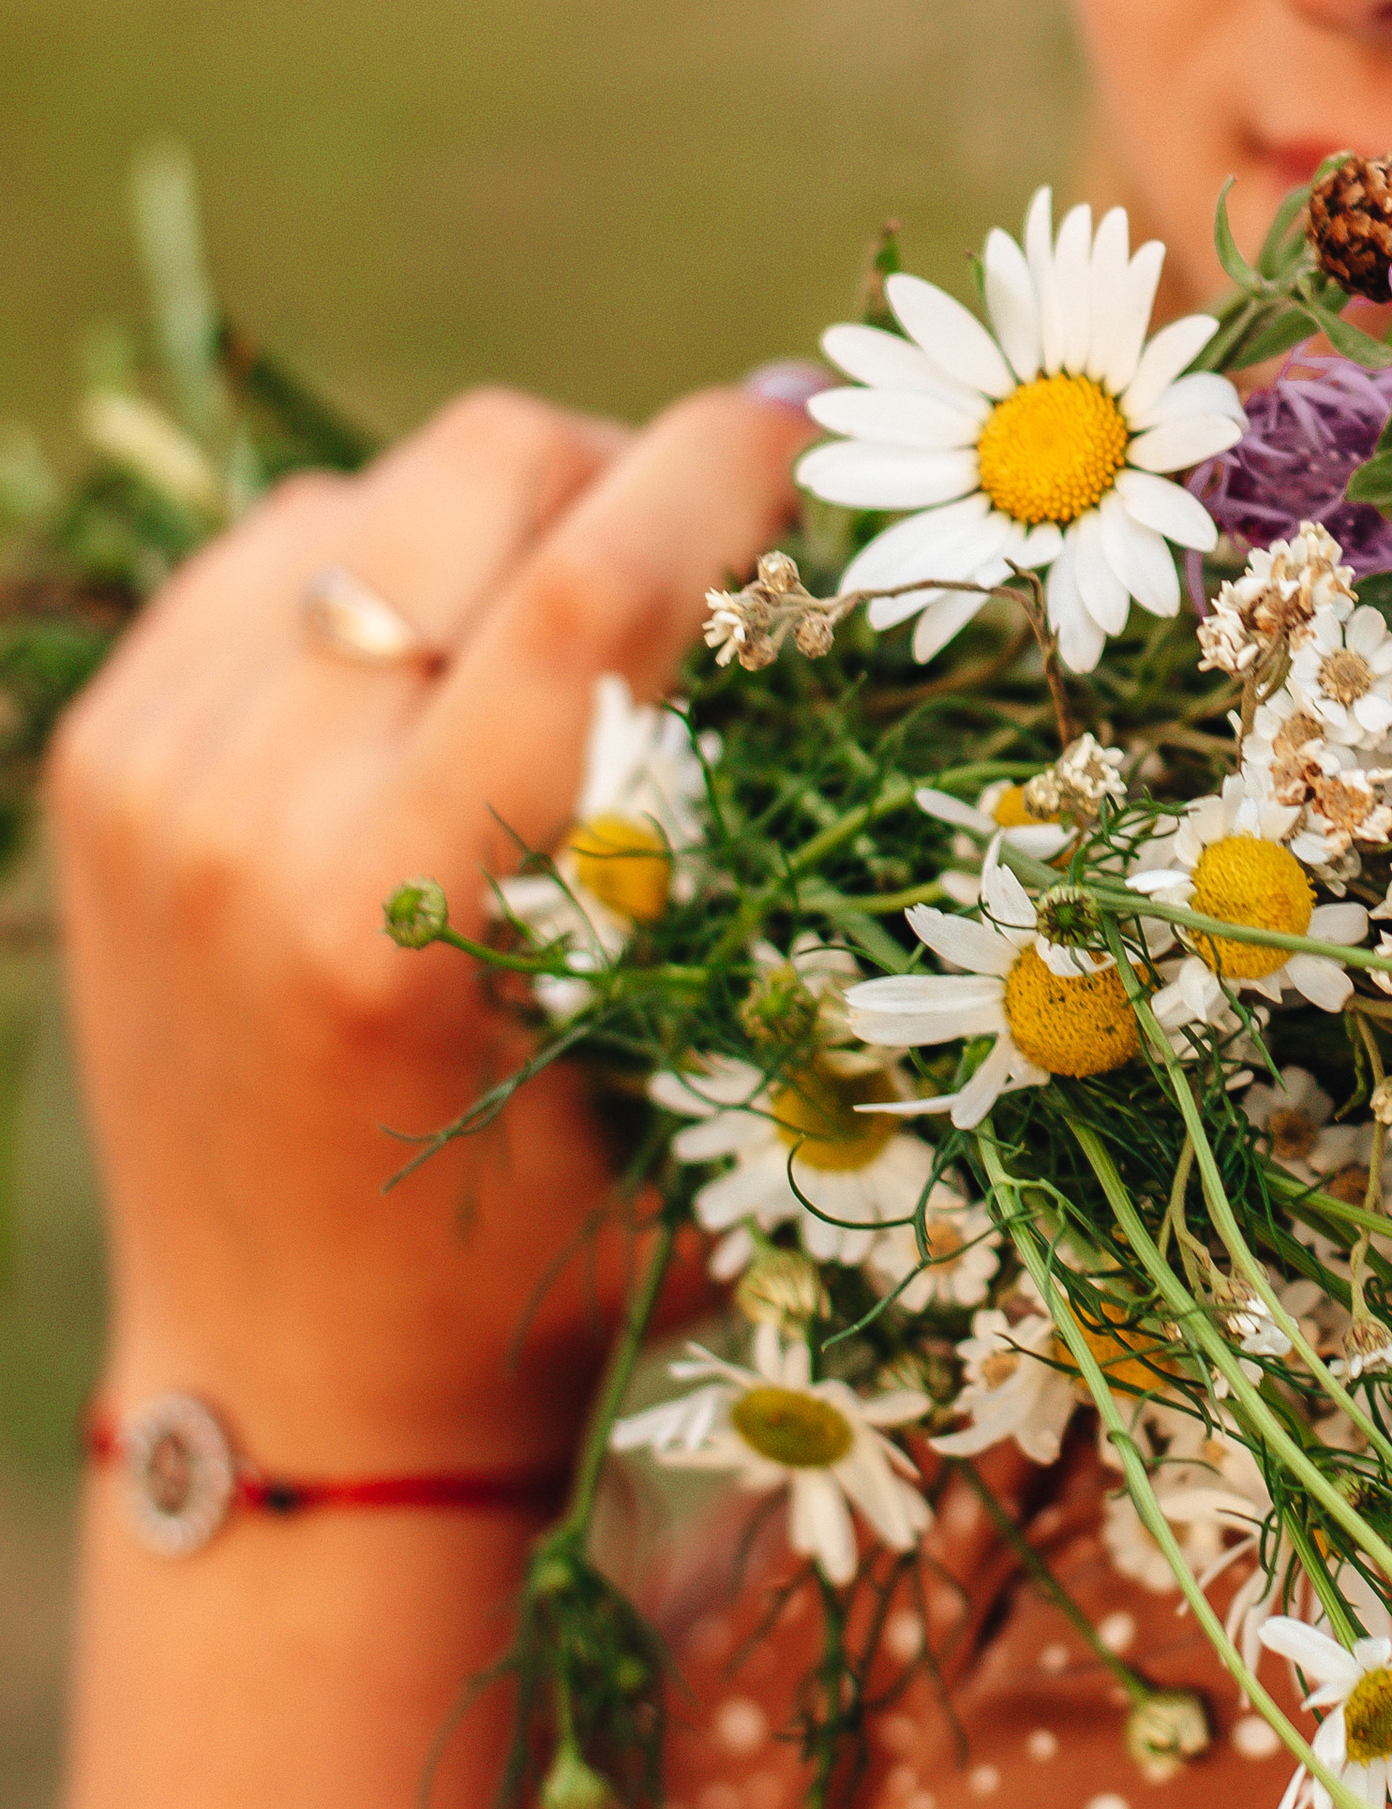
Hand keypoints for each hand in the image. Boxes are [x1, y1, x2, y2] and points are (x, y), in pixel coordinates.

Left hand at [49, 380, 810, 1475]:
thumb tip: (872, 592)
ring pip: (379, 490)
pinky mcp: (101, 752)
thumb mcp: (703, 1095)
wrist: (286, 1382)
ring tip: (574, 641)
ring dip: (510, 520)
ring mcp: (148, 772)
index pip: (588, 589)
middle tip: (714, 566)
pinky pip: (279, 546)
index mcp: (393, 918)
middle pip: (483, 474)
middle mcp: (244, 818)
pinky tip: (442, 678)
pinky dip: (388, 566)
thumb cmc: (548, 1265)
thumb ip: (778, 866)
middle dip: (632, 474)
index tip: (827, 426)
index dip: (731, 470)